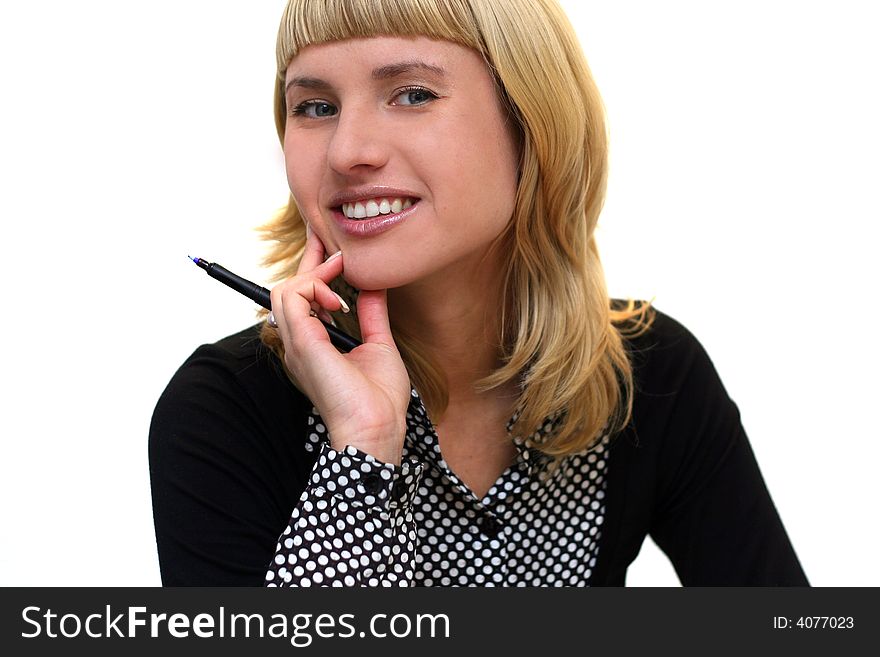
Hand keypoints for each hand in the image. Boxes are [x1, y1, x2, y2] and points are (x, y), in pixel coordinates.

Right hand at [269, 228, 410, 463]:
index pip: (302, 299)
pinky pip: (292, 296)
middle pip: (288, 288)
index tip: (336, 251)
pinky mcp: (302, 343)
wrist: (377, 428)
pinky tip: (339, 299)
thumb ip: (371, 314)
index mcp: (314, 345)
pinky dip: (314, 286)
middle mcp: (299, 343)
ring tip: (341, 275)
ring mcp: (297, 343)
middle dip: (310, 260)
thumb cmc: (379, 400)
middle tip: (334, 245)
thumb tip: (374, 285)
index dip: (314, 269)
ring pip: (285, 289)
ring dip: (314, 275)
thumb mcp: (379, 345)